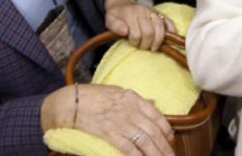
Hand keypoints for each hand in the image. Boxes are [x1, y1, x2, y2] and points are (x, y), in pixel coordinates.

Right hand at [42, 84, 174, 155]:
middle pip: (153, 131)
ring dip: (155, 153)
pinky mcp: (109, 133)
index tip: (170, 139)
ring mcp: (120, 121)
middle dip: (164, 146)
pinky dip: (137, 155)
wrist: (71, 102)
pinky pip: (128, 147)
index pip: (156, 115)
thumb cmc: (93, 96)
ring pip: (144, 140)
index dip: (166, 129)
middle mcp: (130, 109)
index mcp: (133, 98)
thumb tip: (152, 105)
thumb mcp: (117, 92)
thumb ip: (135, 100)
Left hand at [104, 0, 173, 50]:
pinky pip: (168, 21)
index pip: (136, 34)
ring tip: (153, 47)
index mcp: (131, 13)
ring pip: (160, 28)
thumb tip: (125, 31)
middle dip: (146, 44)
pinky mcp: (159, 13)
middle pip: (149, 32)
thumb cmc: (116, 14)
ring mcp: (153, 12)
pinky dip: (171, 30)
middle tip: (142, 46)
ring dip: (158, 41)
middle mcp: (144, 11)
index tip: (132, 43)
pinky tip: (170, 38)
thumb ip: (115, 26)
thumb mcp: (109, 19)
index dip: (134, 42)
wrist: (122, 2)